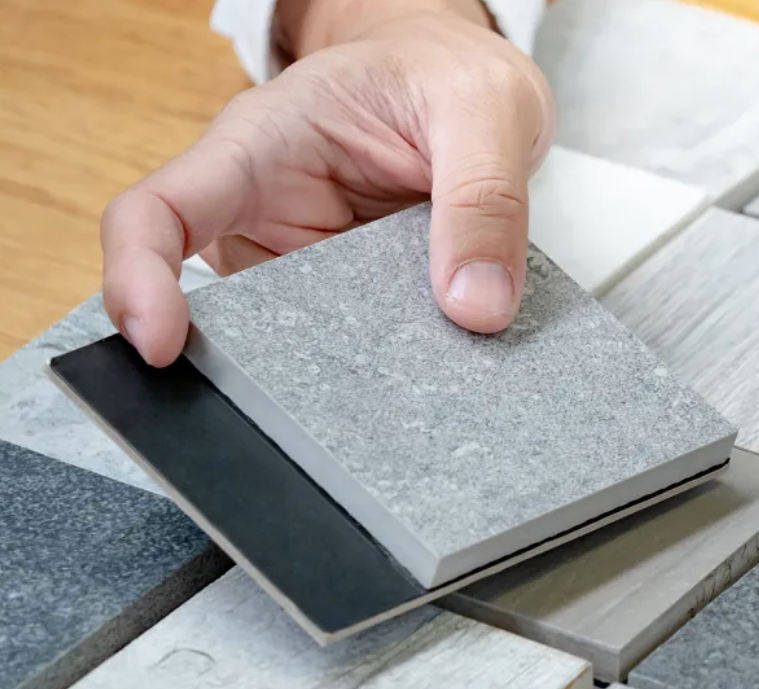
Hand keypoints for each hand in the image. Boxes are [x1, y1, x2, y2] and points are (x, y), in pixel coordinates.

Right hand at [101, 0, 553, 366]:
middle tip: (324, 411)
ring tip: (401, 391)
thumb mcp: (486, 110)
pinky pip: (362, 352)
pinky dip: (392, 371)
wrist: (470, 88)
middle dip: (258, 370)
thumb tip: (475, 306)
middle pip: (224, 311)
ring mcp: (309, 265)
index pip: (158, 212)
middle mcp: (267, 214)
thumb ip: (483, 199)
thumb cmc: (449, 74)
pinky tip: (432, 381)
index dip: (138, 281)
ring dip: (343, 377)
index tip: (162, 345)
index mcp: (261, 146)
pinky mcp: (355, 301)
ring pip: (298, 346)